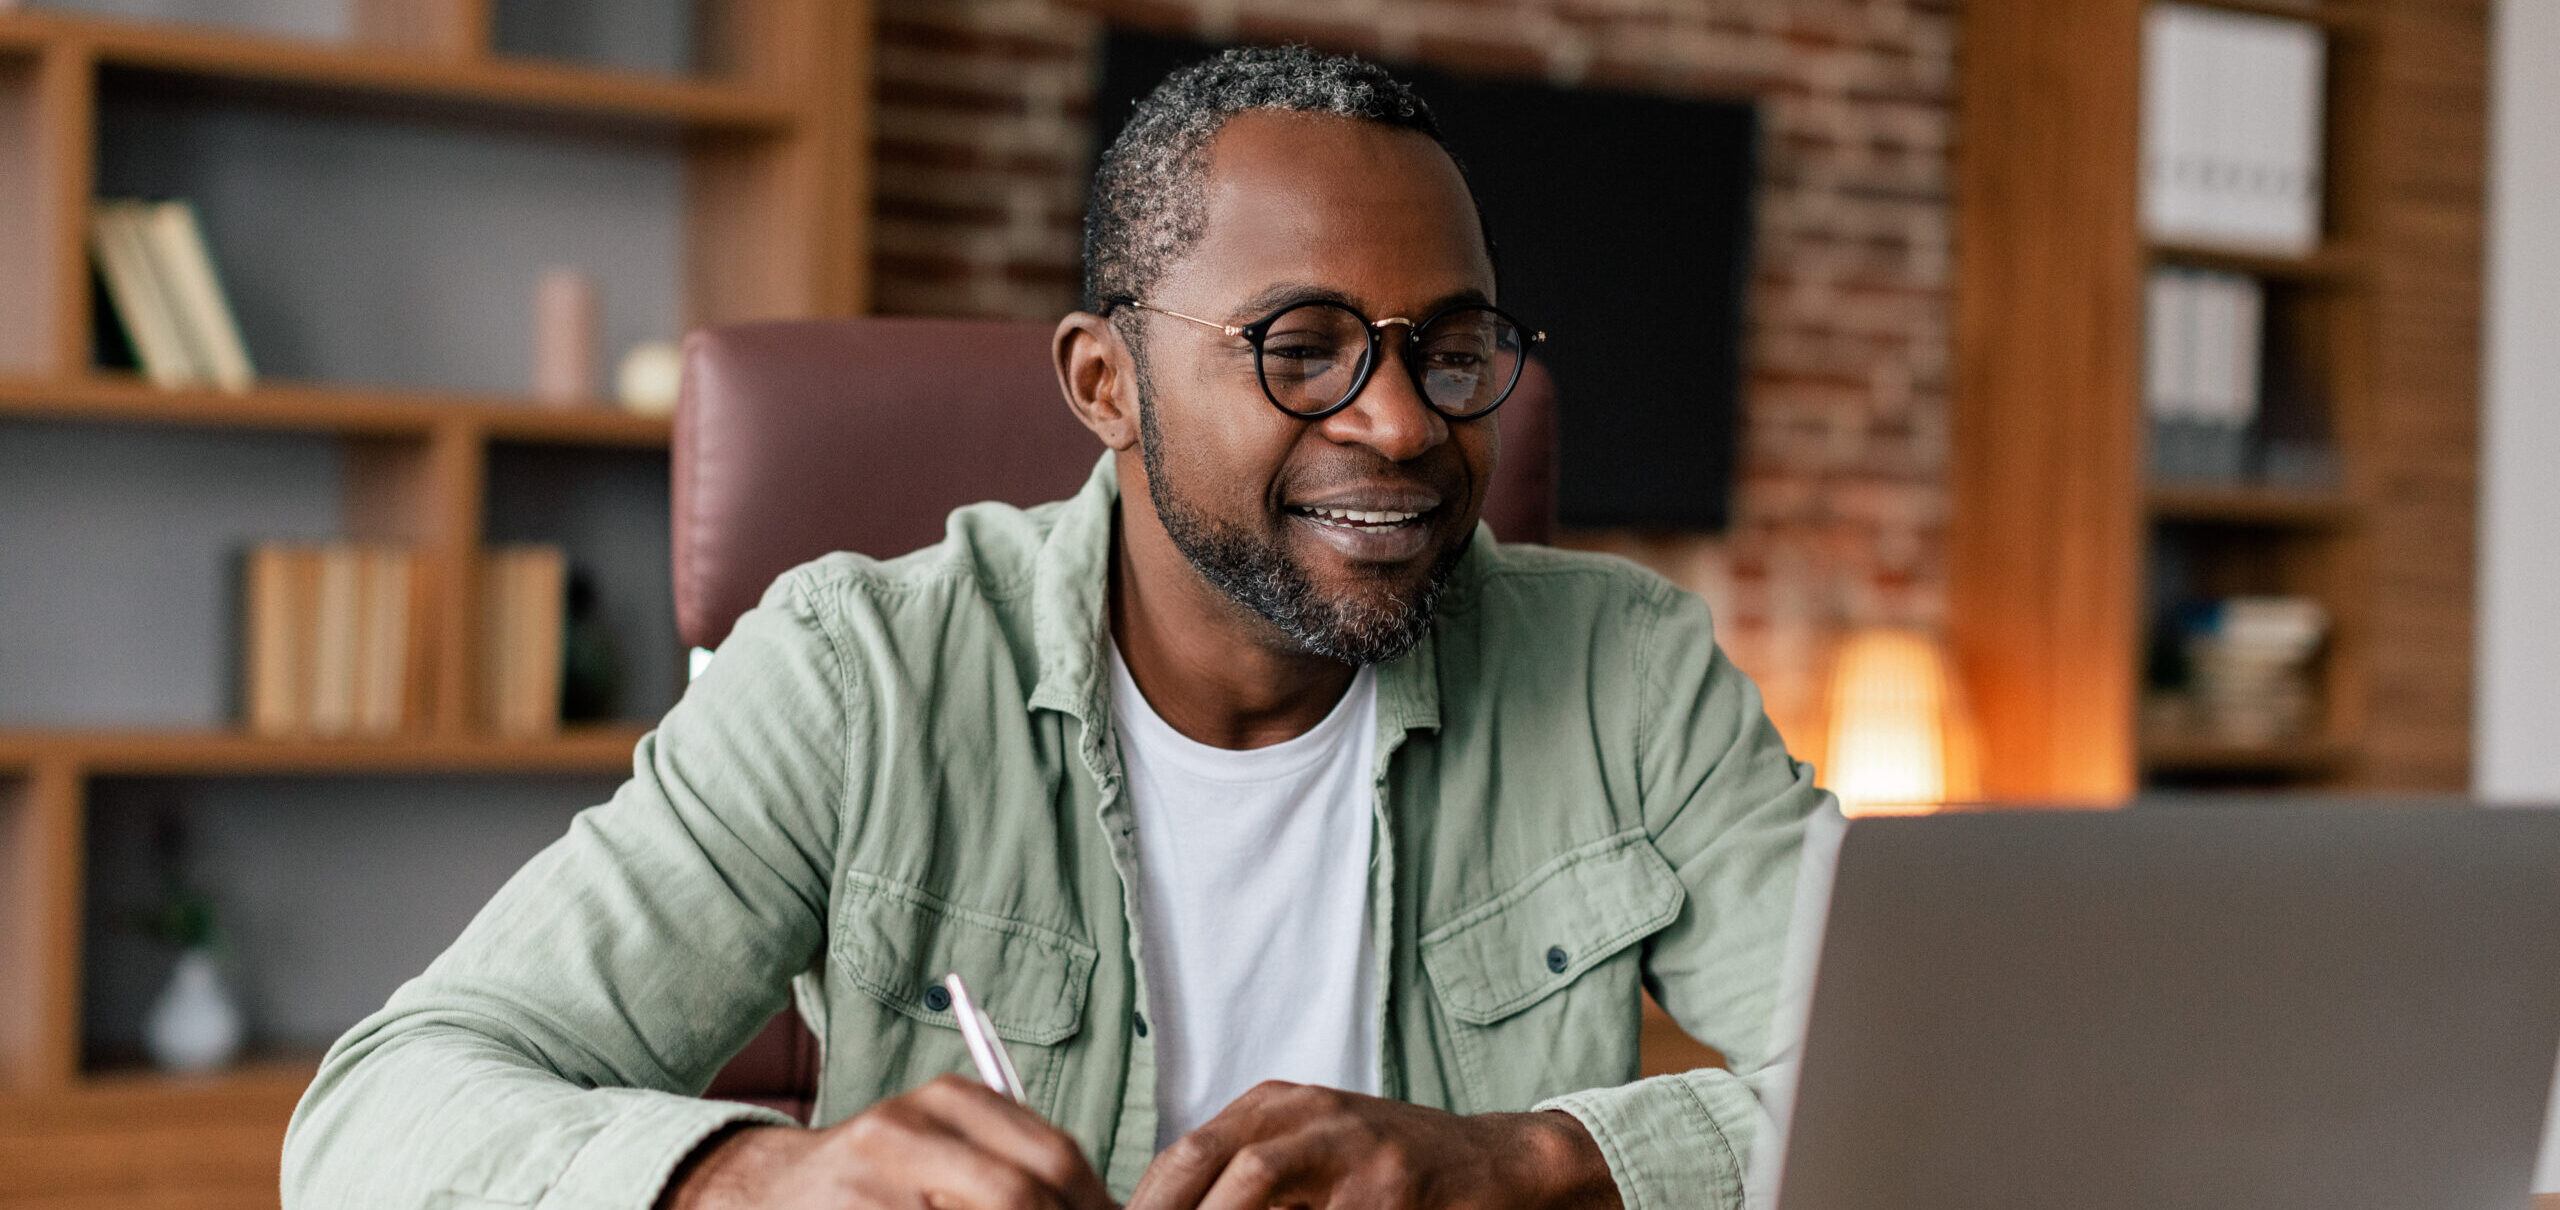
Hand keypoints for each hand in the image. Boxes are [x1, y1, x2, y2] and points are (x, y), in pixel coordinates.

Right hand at [659, 1074, 1118, 1209]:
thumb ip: (1011, 1162)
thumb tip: (1103, 1205)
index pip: (1054, 1158)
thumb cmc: (877, 1178)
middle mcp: (907, 1131)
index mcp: (949, 1100)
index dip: (1094, 1204)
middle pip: (1021, 1196)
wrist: (764, 1190)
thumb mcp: (943, 1144)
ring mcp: (871, 1186)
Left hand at [1127, 1082, 1622, 1209]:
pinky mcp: (1390, 1190)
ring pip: (1254, 1182)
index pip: (1188, 1154)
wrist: (1494, 1164)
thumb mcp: (1313, 1151)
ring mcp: (1353, 1151)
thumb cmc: (1390, 1170)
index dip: (1146, 1203)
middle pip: (1209, 1161)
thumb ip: (1246, 1178)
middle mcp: (1309, 1116)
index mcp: (1278, 1105)